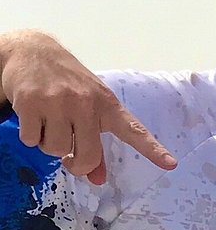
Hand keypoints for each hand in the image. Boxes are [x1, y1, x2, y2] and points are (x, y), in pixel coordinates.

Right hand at [0, 30, 175, 184]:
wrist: (32, 50)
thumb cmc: (67, 84)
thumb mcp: (89, 108)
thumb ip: (95, 145)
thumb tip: (96, 179)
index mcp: (108, 105)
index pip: (134, 131)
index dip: (153, 149)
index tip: (171, 164)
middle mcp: (86, 103)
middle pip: (86, 156)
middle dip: (76, 164)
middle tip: (69, 158)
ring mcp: (58, 101)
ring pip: (55, 150)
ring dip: (50, 145)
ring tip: (49, 123)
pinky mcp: (31, 102)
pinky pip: (31, 140)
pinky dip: (30, 136)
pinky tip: (34, 116)